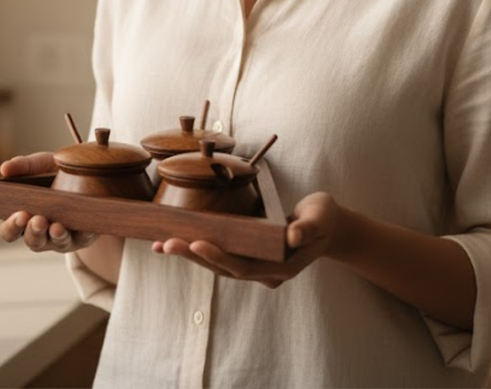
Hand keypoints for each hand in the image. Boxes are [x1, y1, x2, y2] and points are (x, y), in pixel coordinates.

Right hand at [0, 152, 96, 254]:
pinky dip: (82, 233)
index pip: (10, 231)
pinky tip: (82, 226)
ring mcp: (62, 237)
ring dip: (56, 236)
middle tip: (38, 220)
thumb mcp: (42, 165)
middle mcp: (41, 232)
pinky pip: (82, 238)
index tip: (19, 215)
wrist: (89, 174)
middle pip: (32, 241)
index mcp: (24, 217)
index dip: (11, 227)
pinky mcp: (83, 236)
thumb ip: (24, 165)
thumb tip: (4, 168)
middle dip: (34, 232)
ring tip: (57, 227)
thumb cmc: (57, 173)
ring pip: (56, 243)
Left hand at [152, 191, 339, 288]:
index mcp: (281, 267)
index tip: (196, 244)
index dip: (220, 258)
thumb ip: (309, 228)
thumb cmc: (323, 219)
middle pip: (225, 269)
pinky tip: (177, 241)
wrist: (328, 226)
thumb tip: (294, 236)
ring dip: (191, 256)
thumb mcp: (321, 218)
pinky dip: (199, 250)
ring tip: (162, 246)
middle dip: (195, 257)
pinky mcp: (249, 255)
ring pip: (219, 265)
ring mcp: (256, 266)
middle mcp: (265, 272)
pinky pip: (221, 255)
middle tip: (167, 244)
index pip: (245, 267)